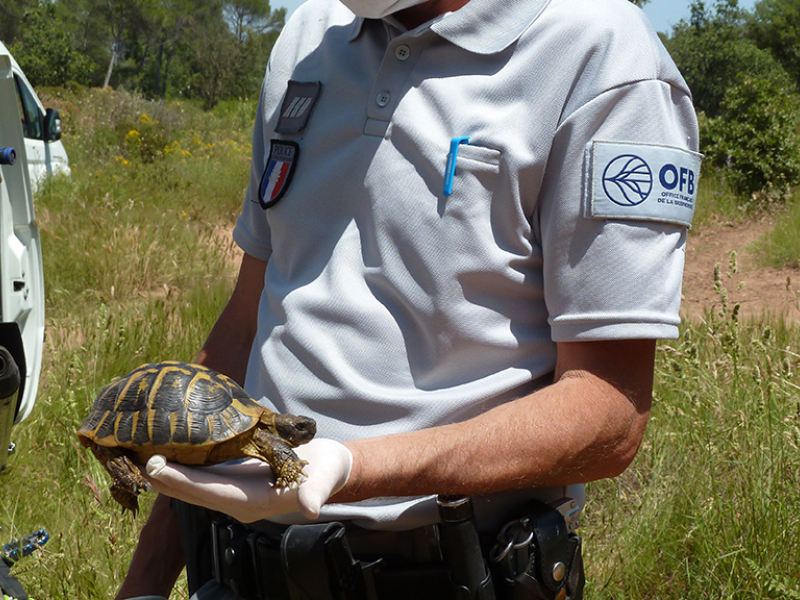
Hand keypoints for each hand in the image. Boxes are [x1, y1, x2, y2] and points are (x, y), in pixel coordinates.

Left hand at [144, 438, 352, 522]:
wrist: (326, 468)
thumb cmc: (324, 472)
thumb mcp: (322, 481)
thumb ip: (314, 494)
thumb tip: (311, 508)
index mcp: (253, 503)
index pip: (211, 493)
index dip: (183, 482)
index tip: (157, 469)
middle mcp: (236, 499)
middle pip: (194, 491)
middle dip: (165, 479)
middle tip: (136, 461)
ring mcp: (233, 490)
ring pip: (193, 484)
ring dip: (168, 473)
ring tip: (141, 458)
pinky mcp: (233, 478)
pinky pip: (202, 474)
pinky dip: (182, 465)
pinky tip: (167, 453)